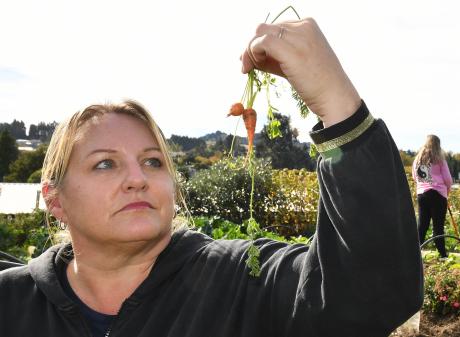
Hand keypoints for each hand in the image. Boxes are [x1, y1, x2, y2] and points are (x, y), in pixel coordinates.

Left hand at [241, 18, 360, 126]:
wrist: (335, 97)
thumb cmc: (317, 84)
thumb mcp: (296, 63)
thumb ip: (275, 55)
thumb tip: (247, 55)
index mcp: (307, 25)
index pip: (273, 28)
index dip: (260, 43)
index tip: (254, 60)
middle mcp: (303, 26)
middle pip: (263, 28)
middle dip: (251, 46)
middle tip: (247, 66)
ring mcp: (298, 36)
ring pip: (259, 33)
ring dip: (249, 51)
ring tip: (250, 68)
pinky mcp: (290, 50)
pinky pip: (262, 42)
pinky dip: (252, 53)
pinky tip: (254, 67)